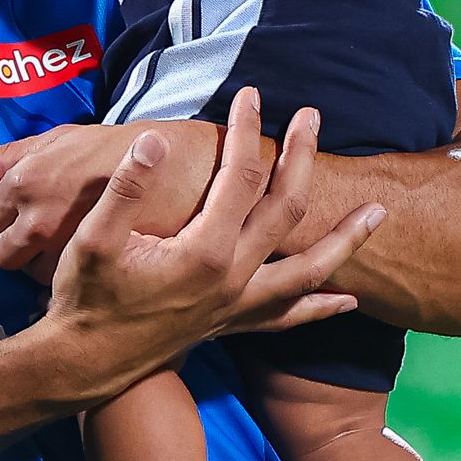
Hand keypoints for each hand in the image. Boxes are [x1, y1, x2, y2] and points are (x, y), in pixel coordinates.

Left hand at [0, 119, 224, 278]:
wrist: (178, 170)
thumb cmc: (115, 148)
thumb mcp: (60, 139)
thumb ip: (5, 155)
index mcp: (25, 181)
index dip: (12, 214)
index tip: (34, 210)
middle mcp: (37, 219)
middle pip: (4, 254)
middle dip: (21, 245)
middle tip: (48, 233)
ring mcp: (64, 250)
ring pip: (33, 274)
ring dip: (45, 264)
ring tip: (72, 246)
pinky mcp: (93, 271)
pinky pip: (64, 286)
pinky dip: (72, 277)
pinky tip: (90, 259)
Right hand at [36, 89, 381, 394]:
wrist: (83, 365)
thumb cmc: (83, 299)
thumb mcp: (92, 239)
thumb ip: (126, 188)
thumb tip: (155, 140)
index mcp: (203, 251)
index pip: (239, 176)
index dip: (247, 130)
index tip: (251, 94)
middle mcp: (232, 278)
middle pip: (286, 209)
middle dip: (302, 158)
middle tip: (312, 117)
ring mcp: (237, 305)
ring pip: (307, 269)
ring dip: (344, 239)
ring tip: (377, 213)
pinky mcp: (231, 324)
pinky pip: (288, 317)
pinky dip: (322, 307)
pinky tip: (350, 300)